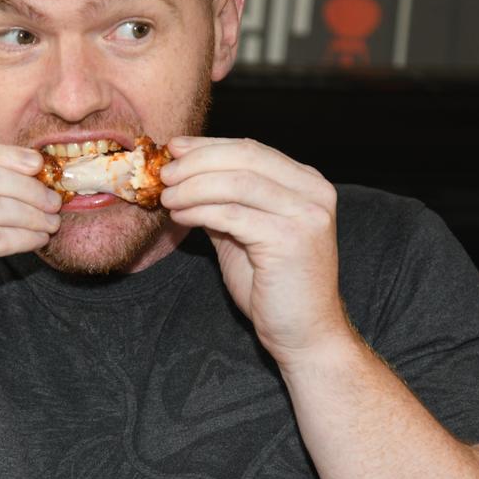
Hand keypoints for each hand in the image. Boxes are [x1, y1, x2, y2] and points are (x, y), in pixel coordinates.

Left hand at [160, 137, 351, 368]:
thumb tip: (183, 175)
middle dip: (197, 161)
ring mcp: (306, 214)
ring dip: (193, 186)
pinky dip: (199, 211)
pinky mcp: (290, 239)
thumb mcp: (244, 232)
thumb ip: (223, 201)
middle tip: (165, 173)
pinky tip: (181, 216)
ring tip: (167, 197)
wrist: (303, 332)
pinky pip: (232, 215)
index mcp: (307, 183)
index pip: (251, 149)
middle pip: (245, 158)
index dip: (208, 146)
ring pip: (236, 183)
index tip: (174, 148)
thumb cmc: (272, 285)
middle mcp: (313, 192)